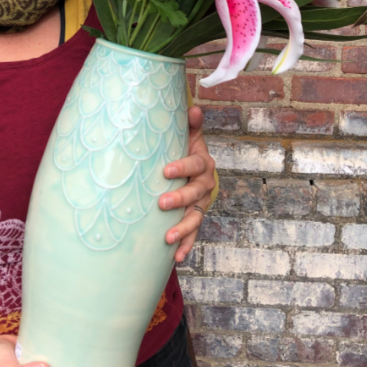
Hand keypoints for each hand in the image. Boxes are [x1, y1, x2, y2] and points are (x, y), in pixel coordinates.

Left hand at [159, 105, 215, 263]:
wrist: (194, 167)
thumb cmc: (184, 148)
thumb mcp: (189, 135)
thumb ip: (191, 124)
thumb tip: (193, 108)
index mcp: (202, 163)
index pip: (193, 165)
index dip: (181, 167)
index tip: (166, 171)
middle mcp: (205, 184)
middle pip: (195, 193)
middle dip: (179, 199)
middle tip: (162, 204)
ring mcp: (200, 203)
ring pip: (195, 217)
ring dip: (184, 229)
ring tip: (169, 239)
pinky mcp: (195, 217)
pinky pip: (193, 233)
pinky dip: (186, 246)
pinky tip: (176, 258)